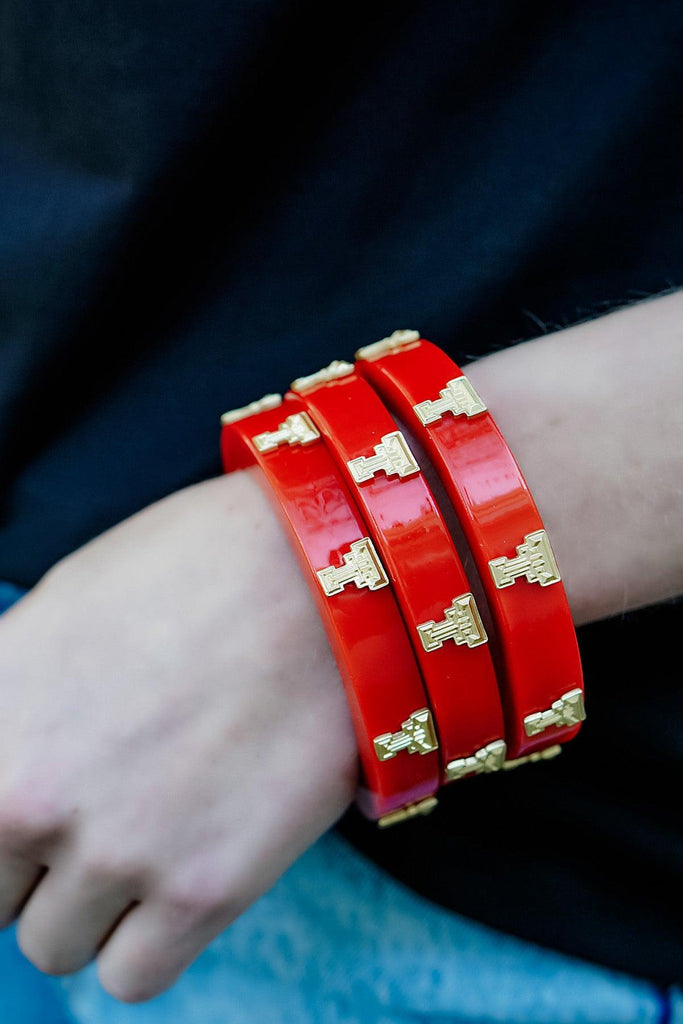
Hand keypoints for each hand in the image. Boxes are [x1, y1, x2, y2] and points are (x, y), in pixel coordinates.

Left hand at [0, 471, 358, 1001]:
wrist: (319, 577)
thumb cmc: (197, 569)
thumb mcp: (62, 611)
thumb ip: (11, 704)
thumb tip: (9, 764)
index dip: (3, 820)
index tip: (39, 814)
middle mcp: (23, 798)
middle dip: (40, 862)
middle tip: (105, 808)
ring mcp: (112, 850)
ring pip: (54, 944)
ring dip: (94, 904)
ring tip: (156, 834)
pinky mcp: (201, 890)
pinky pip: (132, 975)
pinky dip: (148, 939)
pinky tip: (187, 875)